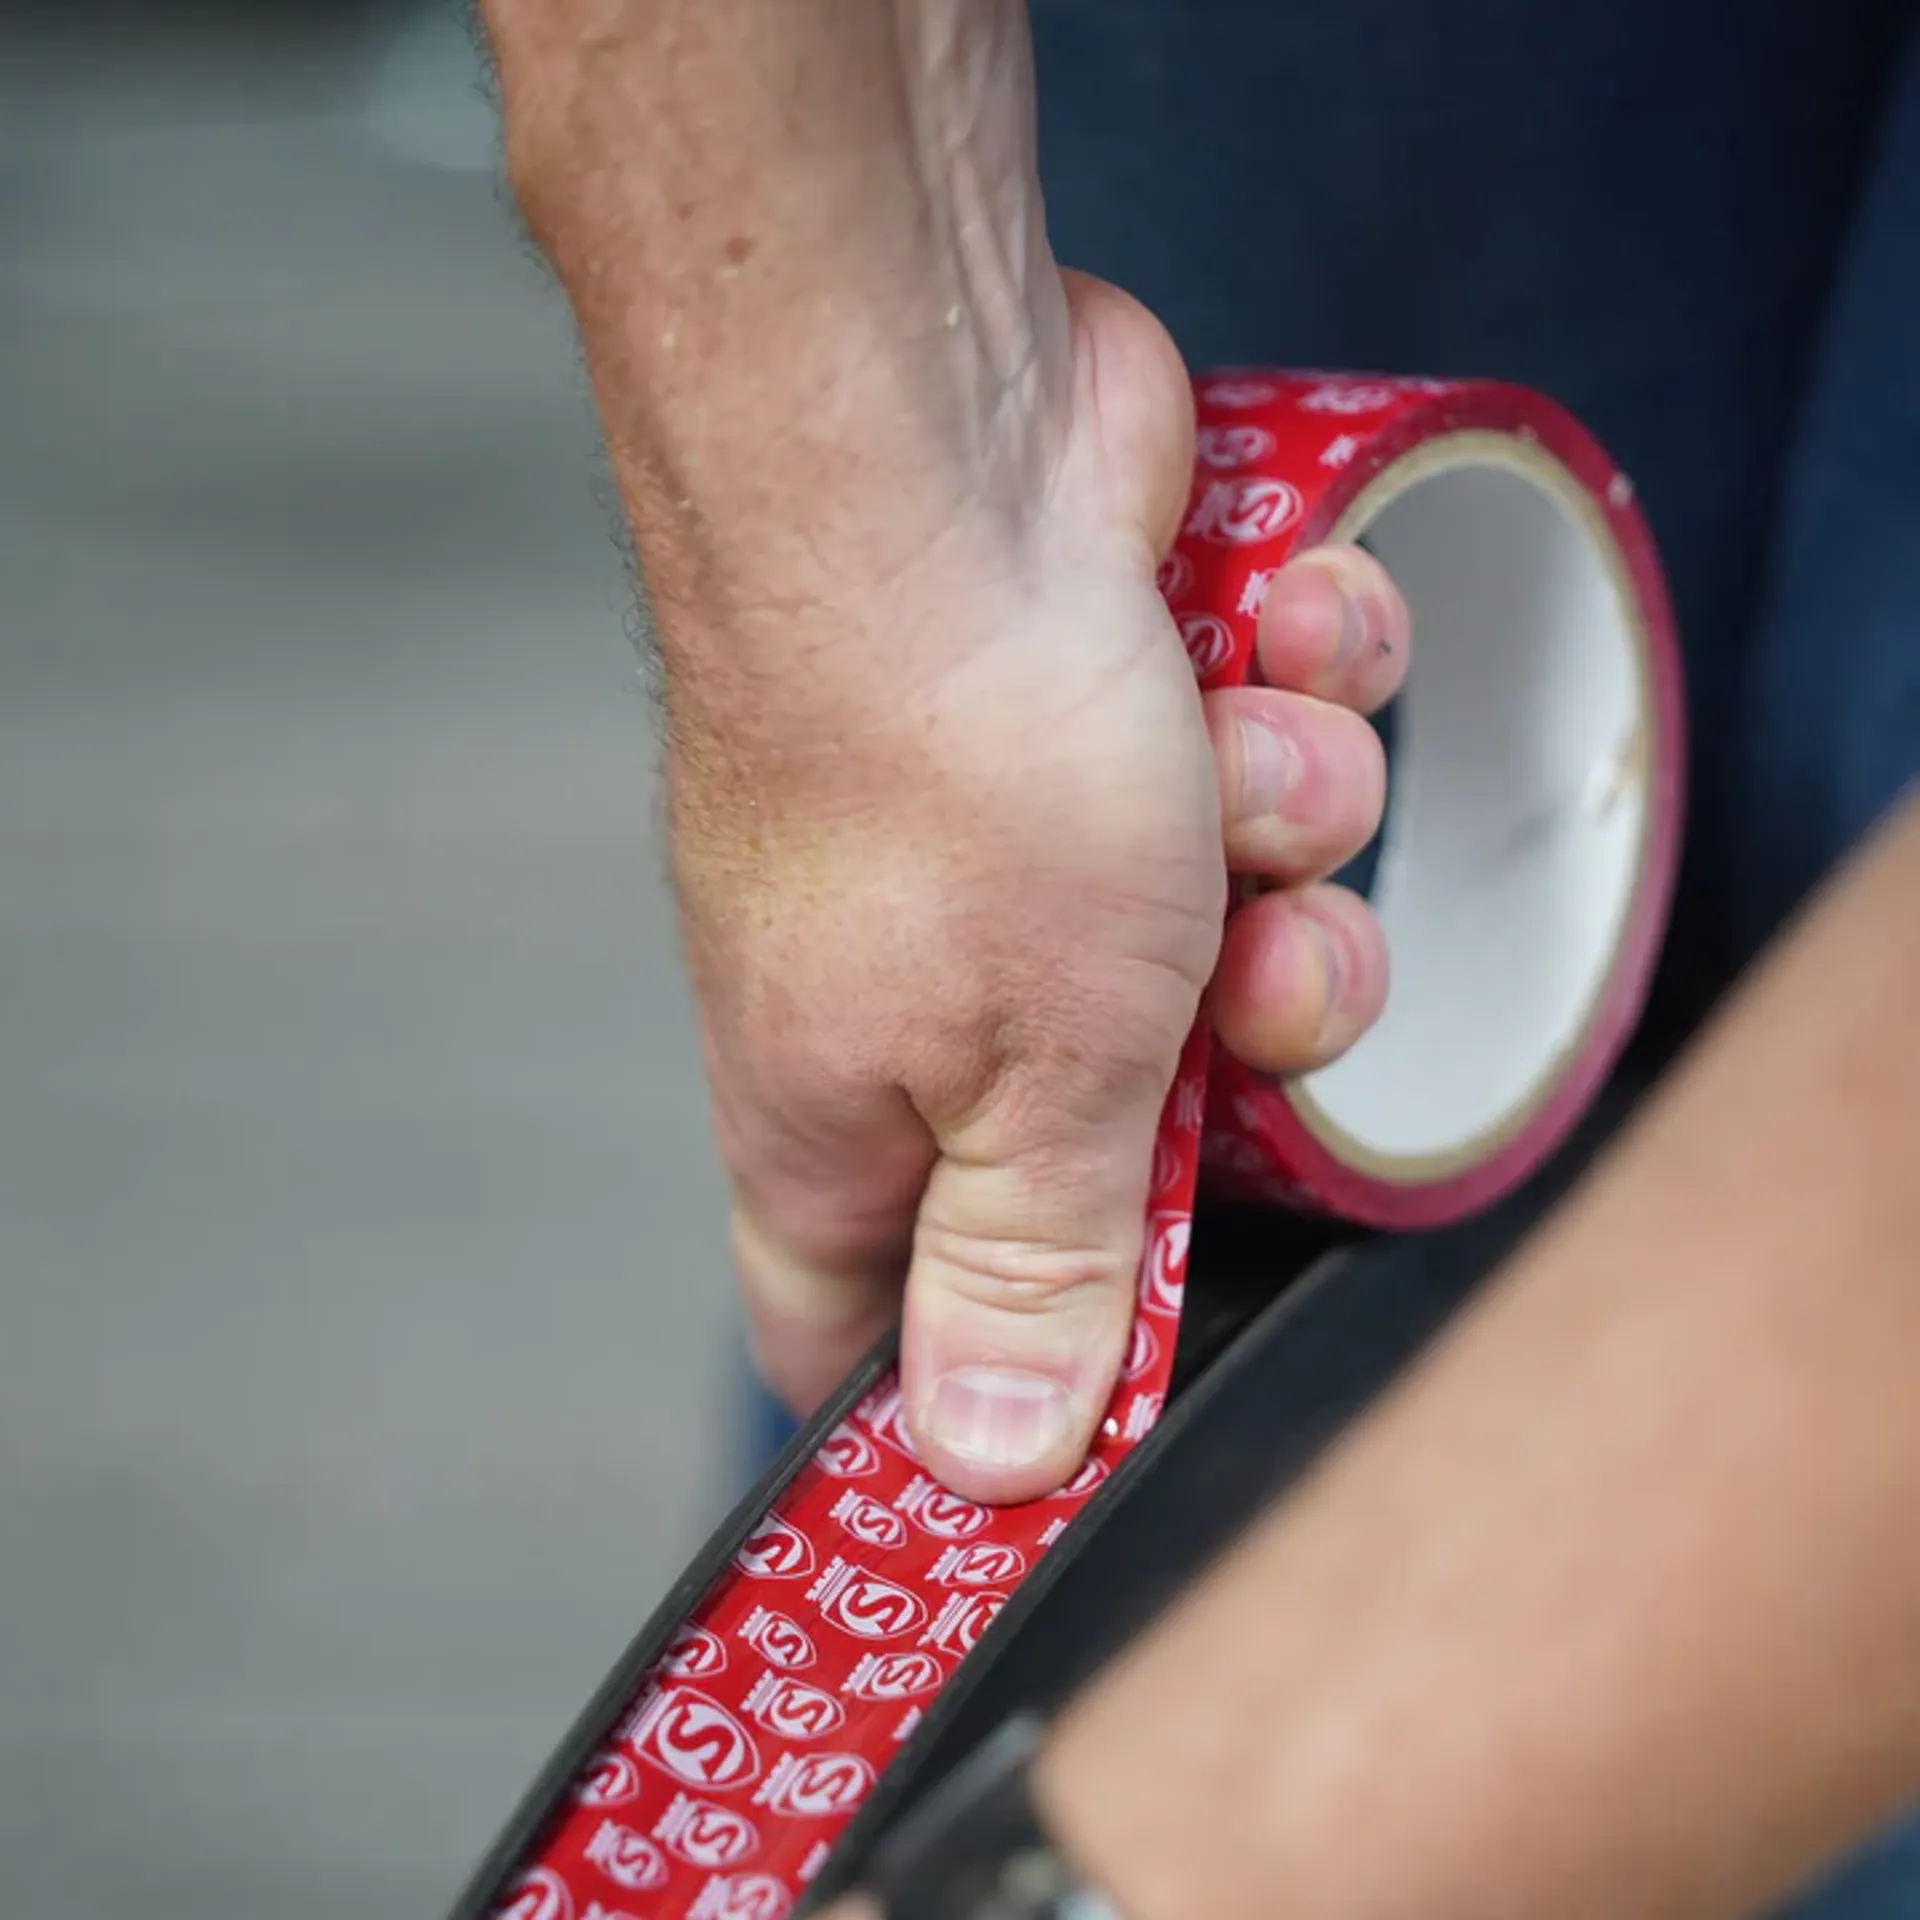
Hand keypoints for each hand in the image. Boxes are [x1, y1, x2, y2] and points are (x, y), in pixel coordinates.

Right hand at [673, 274, 1408, 1500]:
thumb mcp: (1030, 1062)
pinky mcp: (1123, 708)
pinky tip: (1253, 637)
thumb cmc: (940, 752)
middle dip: (1237, 1063)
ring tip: (1228, 763)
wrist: (943, 438)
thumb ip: (1026, 1262)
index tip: (1082, 1395)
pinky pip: (1273, 763)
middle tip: (1244, 983)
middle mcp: (923, 988)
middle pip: (1126, 1133)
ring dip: (1286, 850)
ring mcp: (1027, 844)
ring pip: (1238, 933)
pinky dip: (1294, 704)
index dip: (965, 1384)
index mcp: (847, 1117)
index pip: (858, 1333)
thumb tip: (987, 1455)